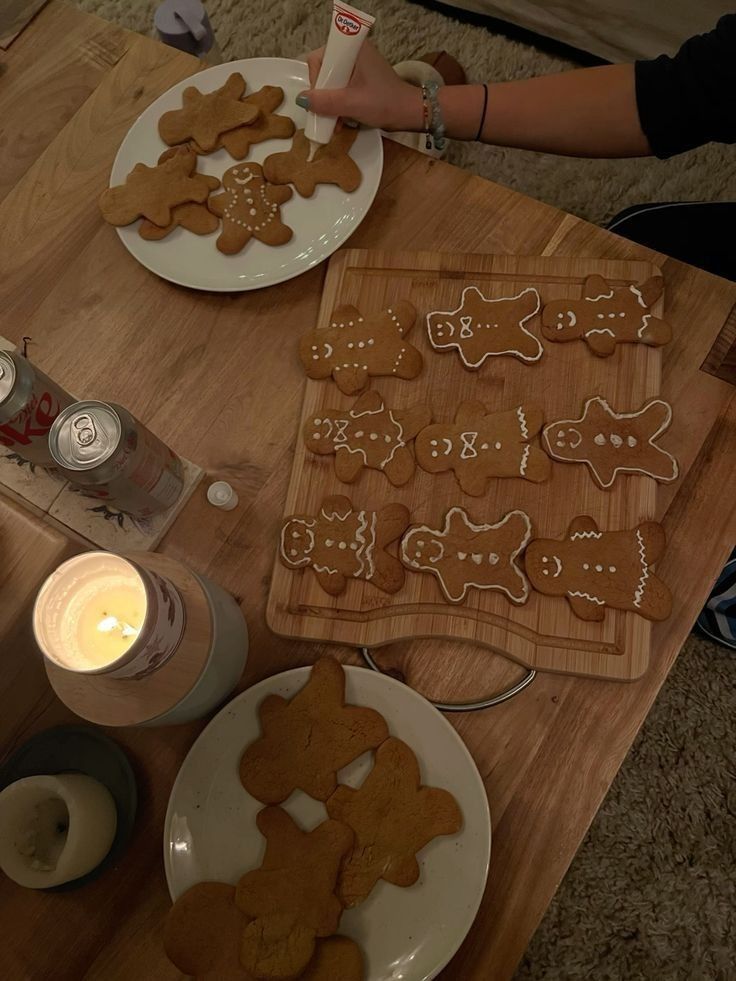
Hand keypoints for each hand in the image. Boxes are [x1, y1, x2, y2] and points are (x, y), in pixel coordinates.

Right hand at [299, 41, 422, 131]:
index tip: (322, 98)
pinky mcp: (361, 80)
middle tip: (327, 115)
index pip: (319, 58)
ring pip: (331, 83)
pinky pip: (341, 89)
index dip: (316, 80)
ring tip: (335, 124)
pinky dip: (338, 105)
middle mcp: (353, 53)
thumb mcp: (352, 103)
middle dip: (323, 96)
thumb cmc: (384, 103)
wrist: (409, 114)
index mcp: (353, 49)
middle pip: (324, 72)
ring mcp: (357, 67)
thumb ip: (326, 101)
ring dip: (330, 104)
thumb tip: (301, 99)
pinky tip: (341, 121)